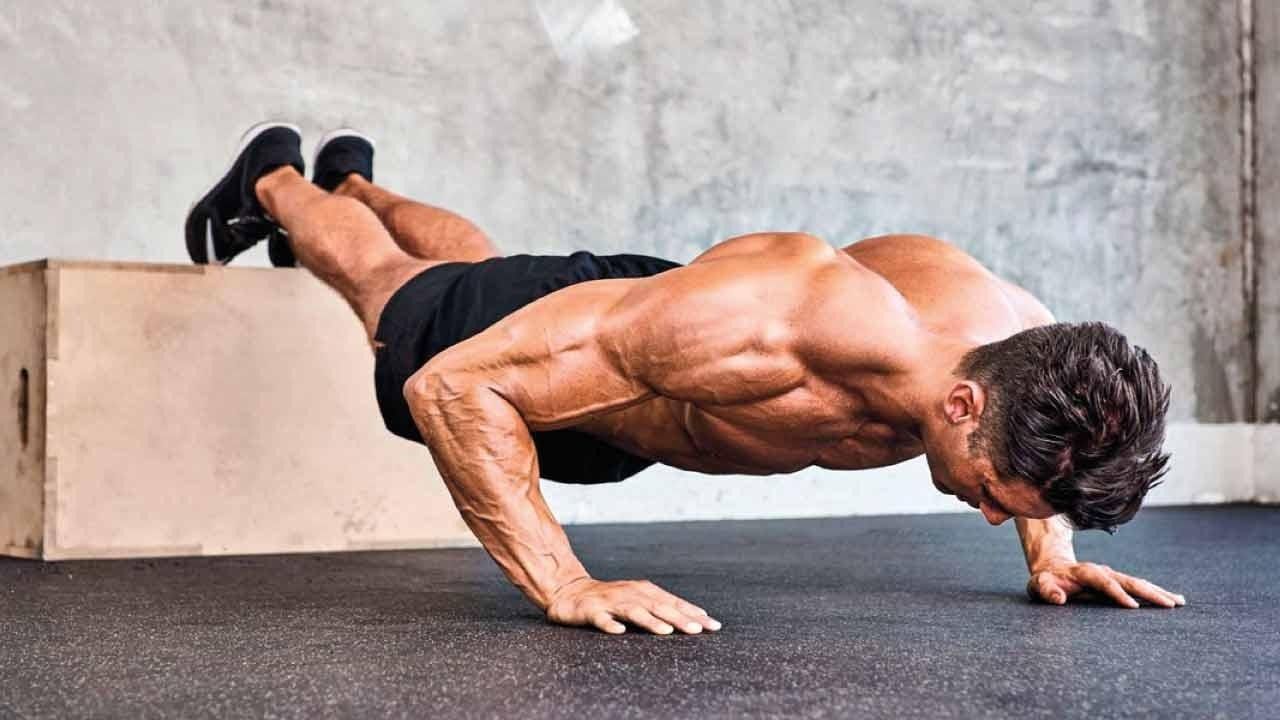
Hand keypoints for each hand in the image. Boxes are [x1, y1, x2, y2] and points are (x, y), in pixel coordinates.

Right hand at [546, 577, 722, 634]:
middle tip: (697, 630)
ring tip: (666, 631)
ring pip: (633, 611)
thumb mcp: (638, 600)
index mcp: (644, 592)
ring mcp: (610, 601)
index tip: (713, 625)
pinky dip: (610, 624)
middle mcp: (630, 594)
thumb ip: (662, 608)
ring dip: (650, 620)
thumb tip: (696, 617)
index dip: (693, 613)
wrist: (569, 592)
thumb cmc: (611, 599)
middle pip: (658, 606)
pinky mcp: (591, 611)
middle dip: (678, 618)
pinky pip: (601, 618)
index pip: (673, 602)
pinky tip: (619, 632)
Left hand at [1027, 561, 1185, 608]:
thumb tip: (1058, 598)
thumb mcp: (1039, 585)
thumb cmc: (1046, 580)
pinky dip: (1156, 592)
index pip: (1104, 582)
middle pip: (1129, 580)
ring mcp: (1112, 575)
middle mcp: (1103, 572)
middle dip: (1149, 592)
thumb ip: (1046, 590)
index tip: (1134, 607)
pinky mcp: (1118, 582)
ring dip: (1158, 591)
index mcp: (1086, 572)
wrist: (1053, 567)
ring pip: (1138, 582)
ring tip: (1179, 602)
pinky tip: (1173, 600)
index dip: (1118, 593)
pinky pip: (1139, 586)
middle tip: (1169, 604)